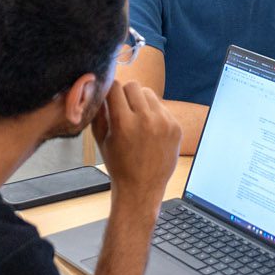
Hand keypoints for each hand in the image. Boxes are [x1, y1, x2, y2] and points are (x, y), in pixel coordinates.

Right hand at [93, 80, 180, 211]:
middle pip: (133, 85)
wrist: (142, 188)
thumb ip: (98, 113)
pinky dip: (154, 114)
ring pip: (149, 93)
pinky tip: (150, 130)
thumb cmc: (118, 165)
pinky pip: (162, 107)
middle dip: (125, 94)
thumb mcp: (101, 140)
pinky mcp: (175, 127)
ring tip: (137, 119)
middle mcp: (145, 120)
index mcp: (123, 123)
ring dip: (141, 101)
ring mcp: (164, 123)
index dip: (109, 91)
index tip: (109, 97)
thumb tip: (98, 90)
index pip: (115, 87)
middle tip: (123, 108)